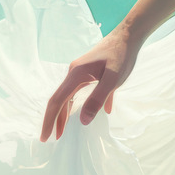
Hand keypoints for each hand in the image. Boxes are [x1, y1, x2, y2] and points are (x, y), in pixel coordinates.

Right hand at [39, 24, 141, 141]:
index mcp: (75, 75)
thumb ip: (97, 99)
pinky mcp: (91, 73)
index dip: (49, 121)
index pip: (57, 102)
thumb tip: (82, 121)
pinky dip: (84, 105)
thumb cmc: (121, 56)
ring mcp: (82, 73)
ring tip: (65, 130)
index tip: (45, 137)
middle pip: (60, 100)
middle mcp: (74, 74)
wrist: (128, 35)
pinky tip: (95, 114)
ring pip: (71, 97)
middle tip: (52, 139)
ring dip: (67, 114)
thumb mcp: (112, 80)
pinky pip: (83, 92)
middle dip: (55, 120)